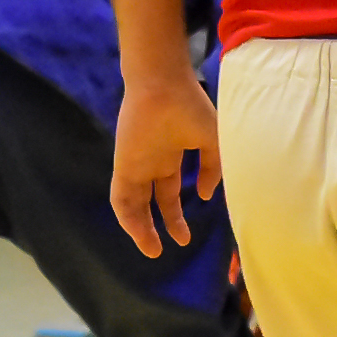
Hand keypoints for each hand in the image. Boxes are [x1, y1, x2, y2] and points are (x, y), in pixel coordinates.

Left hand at [109, 74, 220, 257]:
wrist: (162, 85)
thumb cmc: (190, 107)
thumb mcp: (214, 141)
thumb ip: (213, 169)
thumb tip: (205, 196)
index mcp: (173, 154)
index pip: (172, 188)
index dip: (181, 208)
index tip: (198, 214)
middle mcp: (153, 162)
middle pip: (157, 200)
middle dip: (167, 223)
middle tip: (180, 243)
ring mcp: (137, 165)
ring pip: (136, 205)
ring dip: (143, 229)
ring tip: (154, 251)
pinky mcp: (124, 166)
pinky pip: (122, 199)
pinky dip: (129, 219)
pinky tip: (141, 234)